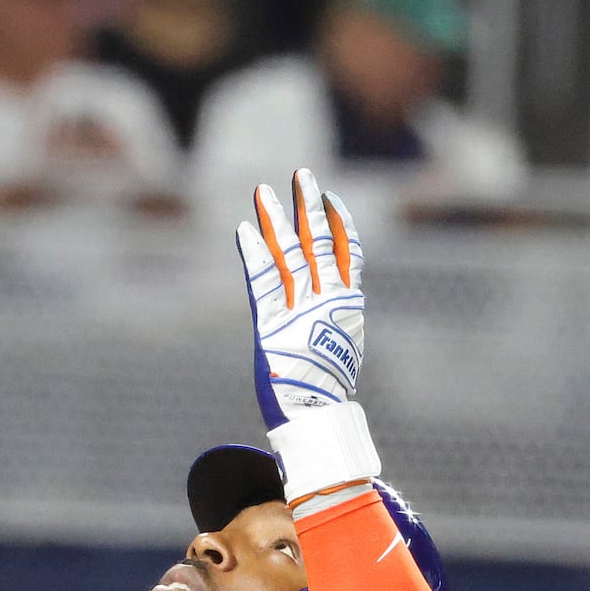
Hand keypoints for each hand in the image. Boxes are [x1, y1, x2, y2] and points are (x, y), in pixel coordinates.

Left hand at [234, 169, 364, 428]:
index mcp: (345, 303)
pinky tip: (244, 230)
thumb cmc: (325, 392)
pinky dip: (253, 254)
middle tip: (300, 173)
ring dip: (275, 220)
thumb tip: (339, 313)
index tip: (330, 197)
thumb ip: (332, 325)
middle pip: (316, 241)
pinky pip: (262, 280)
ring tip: (263, 191)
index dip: (338, 221)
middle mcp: (325, 298)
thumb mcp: (335, 350)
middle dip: (307, 206)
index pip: (345, 251)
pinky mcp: (273, 322)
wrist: (316, 416)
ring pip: (288, 253)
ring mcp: (300, 307)